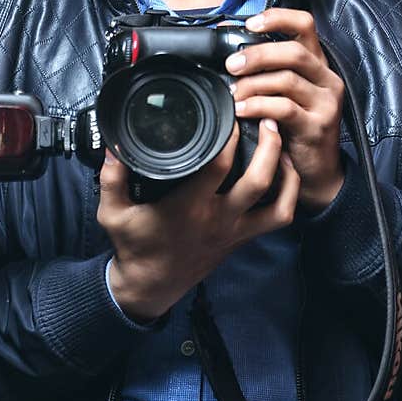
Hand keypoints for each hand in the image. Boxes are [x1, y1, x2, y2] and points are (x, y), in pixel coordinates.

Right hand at [97, 117, 299, 321]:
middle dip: (269, 145)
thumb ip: (112, 177)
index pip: (219, 166)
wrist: (151, 287)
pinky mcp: (242, 238)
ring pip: (277, 202)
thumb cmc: (135, 247)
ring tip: (282, 142)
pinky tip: (284, 173)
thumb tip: (113, 145)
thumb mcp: (113, 212)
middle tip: (267, 118)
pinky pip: (278, 218)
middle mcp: (218, 218)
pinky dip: (289, 195)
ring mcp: (235, 230)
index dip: (229, 137)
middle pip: (258, 179)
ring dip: (285, 170)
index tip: (231, 113)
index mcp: (189, 207)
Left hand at [224, 7, 344, 210]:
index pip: (305, 25)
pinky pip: (284, 108)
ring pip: (287, 80)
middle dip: (257, 55)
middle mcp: (327, 79)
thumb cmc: (294, 127)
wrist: (316, 171)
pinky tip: (242, 110)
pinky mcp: (318, 126)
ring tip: (233, 93)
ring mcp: (326, 103)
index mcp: (318, 64)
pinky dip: (258, 106)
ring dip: (252, 84)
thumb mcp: (285, 93)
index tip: (250, 23)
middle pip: (293, 52)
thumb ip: (267, 71)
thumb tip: (229, 49)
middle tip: (231, 65)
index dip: (278, 18)